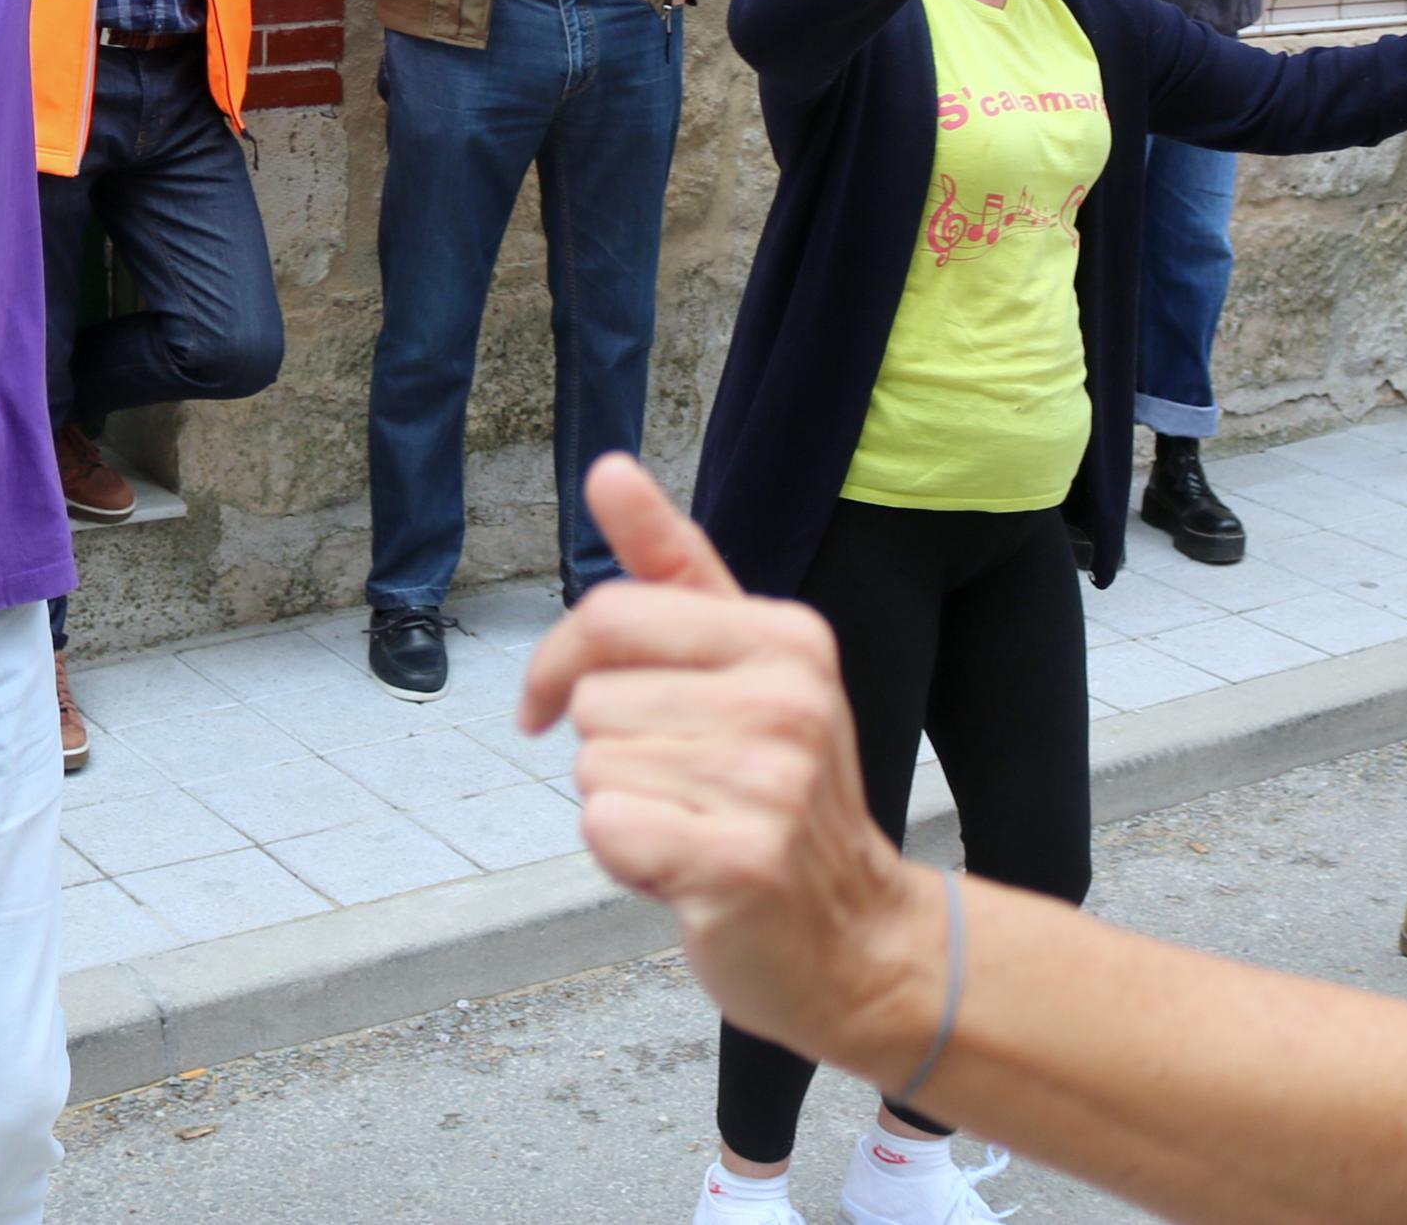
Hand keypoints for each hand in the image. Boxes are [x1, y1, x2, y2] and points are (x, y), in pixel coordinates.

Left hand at [521, 458, 950, 1081]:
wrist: (859, 940)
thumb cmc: (779, 795)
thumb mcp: (742, 664)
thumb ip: (670, 565)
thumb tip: (607, 465)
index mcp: (787, 637)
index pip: (613, 612)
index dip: (559, 664)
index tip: (547, 705)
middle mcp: (789, 699)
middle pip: (596, 698)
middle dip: (614, 753)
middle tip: (685, 792)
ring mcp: (772, 783)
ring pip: (595, 767)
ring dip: (623, 810)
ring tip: (694, 829)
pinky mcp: (740, 862)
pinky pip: (606, 830)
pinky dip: (626, 861)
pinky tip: (686, 873)